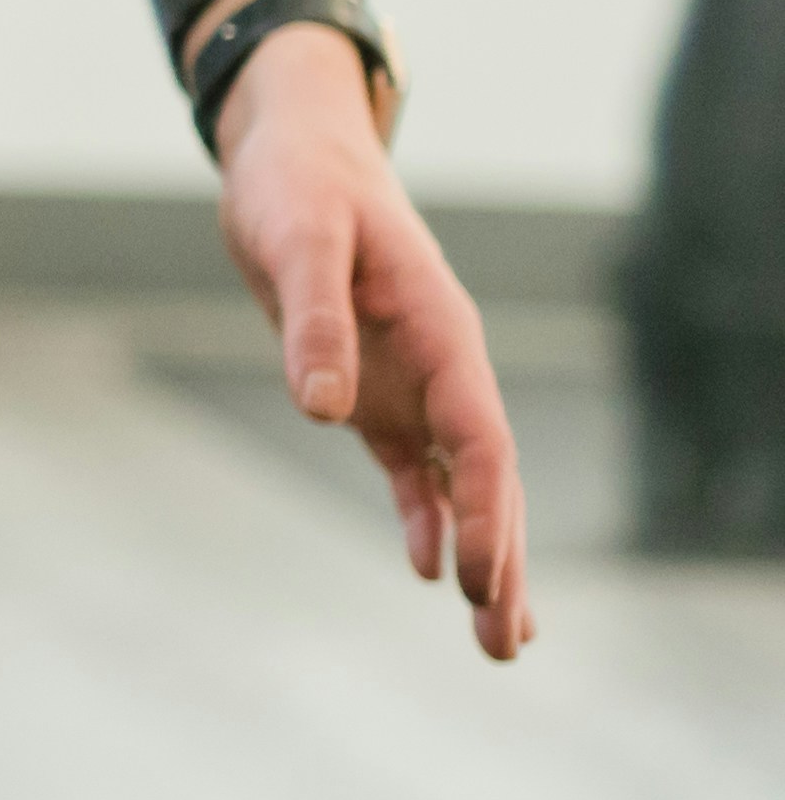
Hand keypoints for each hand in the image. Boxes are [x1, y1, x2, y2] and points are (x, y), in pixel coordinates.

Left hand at [200, 0, 533, 659]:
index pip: (480, 438)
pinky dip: (425, 516)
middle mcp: (444, 366)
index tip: (481, 578)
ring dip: (482, 554)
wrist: (293, 156)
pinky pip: (411, 468)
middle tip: (506, 643)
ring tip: (499, 638)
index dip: (486, 510)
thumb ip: (313, 320)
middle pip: (488, 478)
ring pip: (461, 484)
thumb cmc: (301, 188)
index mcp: (443, 332)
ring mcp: (414, 382)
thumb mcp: (298, 242)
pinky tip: (430, 569)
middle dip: (503, 560)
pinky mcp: (374, 391)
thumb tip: (321, 408)